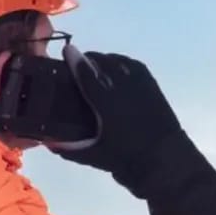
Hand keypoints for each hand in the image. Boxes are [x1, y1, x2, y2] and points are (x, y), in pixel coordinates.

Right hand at [49, 45, 181, 181]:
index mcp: (106, 102)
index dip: (73, 60)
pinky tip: (116, 71)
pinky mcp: (152, 84)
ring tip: (95, 70)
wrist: (166, 161)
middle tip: (77, 71)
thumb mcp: (95, 156)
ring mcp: (140, 83)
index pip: (86, 74)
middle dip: (87, 62)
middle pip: (100, 62)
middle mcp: (123, 87)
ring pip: (117, 60)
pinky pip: (133, 64)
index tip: (65, 52)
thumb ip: (70, 148)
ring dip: (104, 62)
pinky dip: (121, 63)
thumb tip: (49, 142)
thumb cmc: (128, 160)